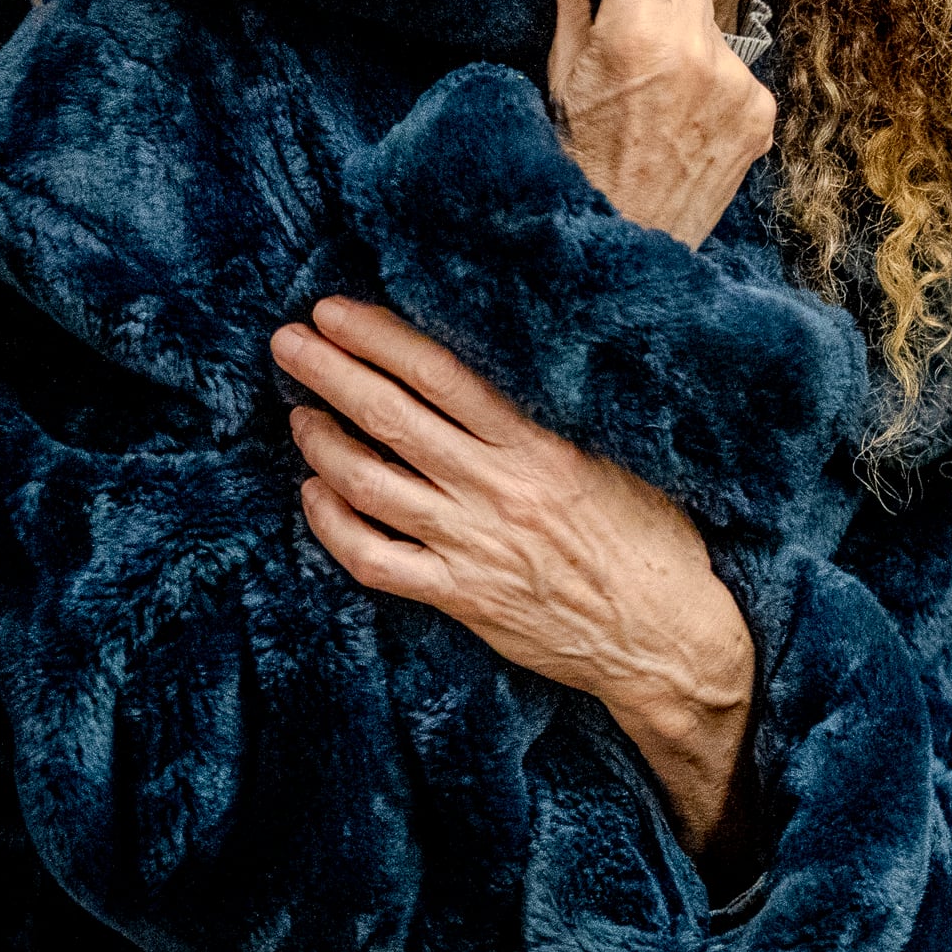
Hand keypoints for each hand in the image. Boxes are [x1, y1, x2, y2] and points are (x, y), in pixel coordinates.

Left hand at [273, 296, 753, 850]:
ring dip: (322, 442)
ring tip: (299, 413)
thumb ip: (563, 420)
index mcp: (539, 447)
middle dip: (330, 373)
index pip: (442, 375)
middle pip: (391, 418)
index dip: (380, 338)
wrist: (666, 639)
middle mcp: (497, 490)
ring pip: (369, 484)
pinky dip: (333, 525)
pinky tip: (315, 495)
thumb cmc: (657, 543)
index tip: (335, 311)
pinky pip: (374, 559)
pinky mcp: (460, 597)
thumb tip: (522, 365)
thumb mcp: (624, 461)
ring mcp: (472, 546)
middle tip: (285, 342)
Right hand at [548, 0, 775, 247]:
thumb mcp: (557, 61)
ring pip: (713, 17)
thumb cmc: (572, 152)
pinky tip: (682, 117)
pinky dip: (713, 81)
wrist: (619, 243)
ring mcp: (737, 85)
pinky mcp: (763, 114)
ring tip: (654, 88)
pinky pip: (738, 66)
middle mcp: (696, 49)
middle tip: (632, 34)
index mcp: (637, 27)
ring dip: (687, 35)